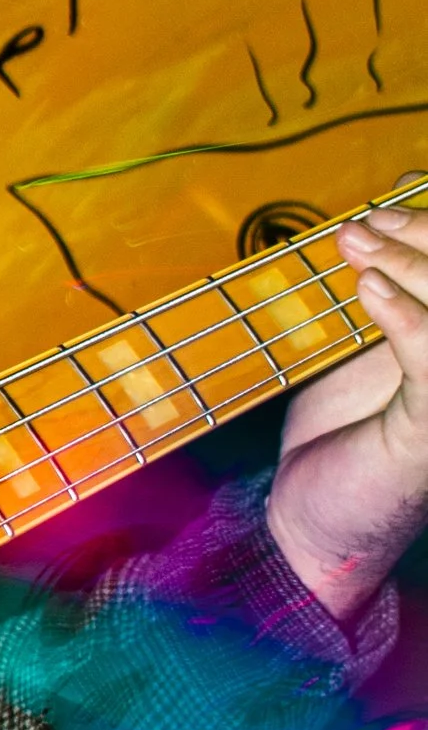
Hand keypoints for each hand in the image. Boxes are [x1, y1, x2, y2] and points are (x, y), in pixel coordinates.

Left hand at [265, 200, 427, 622]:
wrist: (312, 523)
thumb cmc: (341, 440)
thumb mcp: (366, 359)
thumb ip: (392, 305)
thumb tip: (380, 232)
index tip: (390, 206)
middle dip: (426, 239)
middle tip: (370, 221)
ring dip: (408, 267)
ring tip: (357, 242)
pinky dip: (403, 320)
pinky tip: (370, 290)